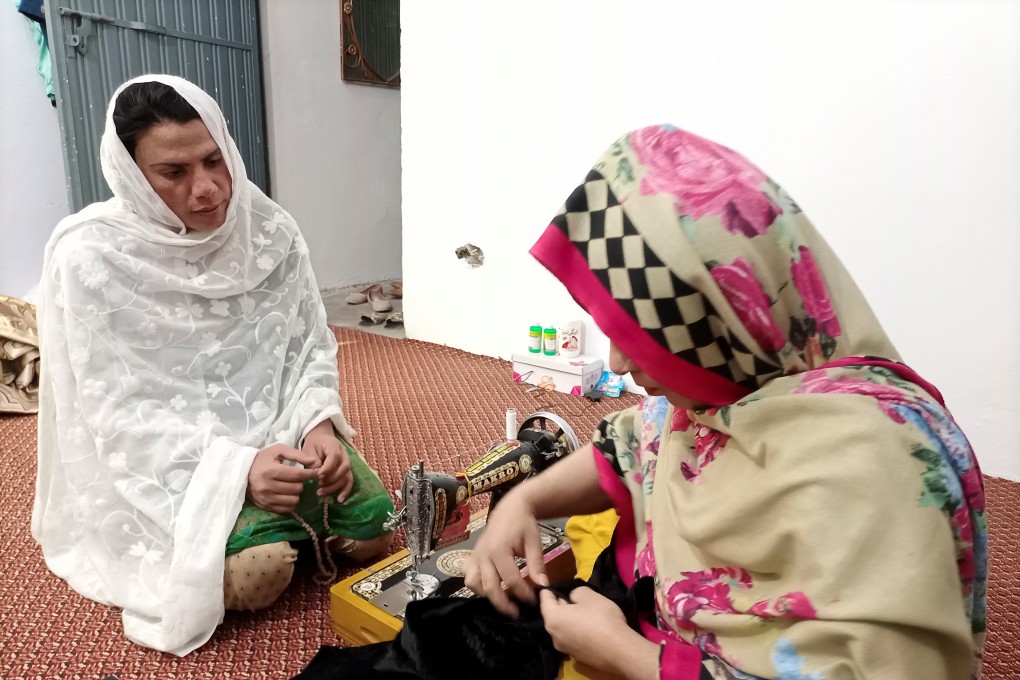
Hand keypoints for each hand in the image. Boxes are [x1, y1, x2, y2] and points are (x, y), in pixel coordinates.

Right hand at [247, 443, 318, 513]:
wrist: (242, 472)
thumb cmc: (263, 459)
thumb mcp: (278, 450)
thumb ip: (297, 454)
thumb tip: (314, 462)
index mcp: (271, 471)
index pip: (297, 475)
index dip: (309, 474)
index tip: (315, 472)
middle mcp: (268, 486)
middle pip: (297, 488)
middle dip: (302, 483)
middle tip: (299, 479)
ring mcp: (266, 498)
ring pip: (293, 500)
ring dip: (297, 493)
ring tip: (293, 486)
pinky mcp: (266, 506)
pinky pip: (286, 509)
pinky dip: (291, 503)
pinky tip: (288, 495)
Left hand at [303, 428, 352, 499]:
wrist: (321, 439)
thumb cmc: (314, 444)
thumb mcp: (309, 449)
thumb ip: (314, 461)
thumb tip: (317, 474)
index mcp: (334, 445)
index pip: (335, 457)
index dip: (327, 468)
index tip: (318, 476)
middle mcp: (344, 454)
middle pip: (343, 469)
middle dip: (331, 480)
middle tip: (318, 486)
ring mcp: (348, 463)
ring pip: (347, 477)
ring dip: (335, 487)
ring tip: (321, 493)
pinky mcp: (347, 471)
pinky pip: (349, 481)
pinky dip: (346, 491)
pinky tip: (339, 500)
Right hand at [463, 490, 547, 617]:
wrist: (511, 507)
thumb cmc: (524, 523)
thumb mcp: (534, 542)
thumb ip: (536, 564)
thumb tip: (543, 586)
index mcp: (499, 550)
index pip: (511, 580)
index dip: (523, 594)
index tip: (534, 601)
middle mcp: (483, 555)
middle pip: (490, 588)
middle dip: (504, 604)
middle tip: (517, 613)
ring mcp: (475, 556)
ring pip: (474, 584)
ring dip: (487, 596)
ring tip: (503, 601)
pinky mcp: (472, 556)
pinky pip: (468, 576)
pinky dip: (475, 585)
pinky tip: (488, 587)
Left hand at [540, 587, 657, 677]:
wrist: (620, 650)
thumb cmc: (601, 618)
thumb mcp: (589, 595)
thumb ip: (576, 592)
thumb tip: (573, 599)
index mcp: (552, 619)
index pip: (544, 598)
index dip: (549, 588)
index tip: (554, 582)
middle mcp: (554, 636)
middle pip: (553, 614)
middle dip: (562, 603)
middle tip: (574, 595)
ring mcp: (565, 648)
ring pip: (563, 627)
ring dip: (570, 618)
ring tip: (584, 610)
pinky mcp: (577, 657)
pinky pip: (573, 638)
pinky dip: (577, 630)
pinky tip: (591, 626)